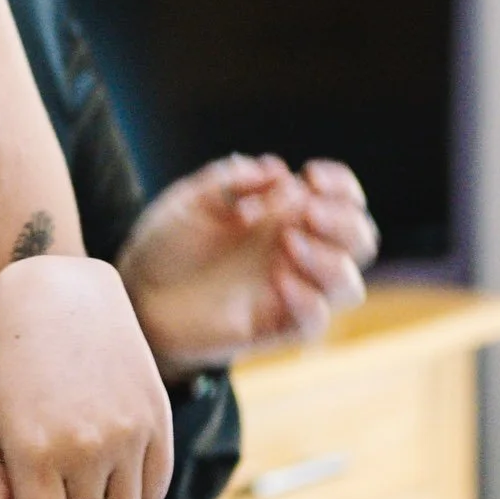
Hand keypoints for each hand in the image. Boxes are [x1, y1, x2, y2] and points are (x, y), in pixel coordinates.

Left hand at [117, 155, 376, 374]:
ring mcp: (291, 291)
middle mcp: (298, 252)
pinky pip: (315, 322)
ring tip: (289, 243)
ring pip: (350, 284)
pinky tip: (279, 281)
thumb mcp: (192, 200)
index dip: (341, 184)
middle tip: (305, 212)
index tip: (311, 176)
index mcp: (285, 215)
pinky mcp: (276, 327)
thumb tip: (278, 171)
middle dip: (343, 219)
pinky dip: (308, 299)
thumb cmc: (168, 243)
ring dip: (330, 259)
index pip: (342, 198)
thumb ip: (232, 180)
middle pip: (361, 239)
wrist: (137, 294)